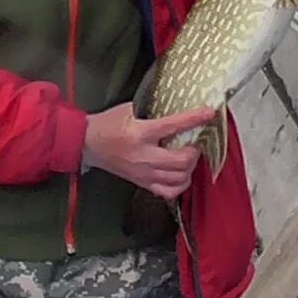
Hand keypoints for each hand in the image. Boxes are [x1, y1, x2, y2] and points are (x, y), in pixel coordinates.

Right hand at [82, 103, 216, 199]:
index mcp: (140, 133)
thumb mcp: (129, 109)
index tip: (209, 113)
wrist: (88, 144)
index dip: (195, 118)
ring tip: (189, 156)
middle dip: (194, 150)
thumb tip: (177, 105)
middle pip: (181, 160)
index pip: (174, 125)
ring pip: (178, 178)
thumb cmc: (107, 124)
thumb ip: (152, 109)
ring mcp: (144, 173)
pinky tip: (182, 174)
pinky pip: (168, 192)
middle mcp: (144, 156)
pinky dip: (181, 184)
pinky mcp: (142, 183)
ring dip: (190, 166)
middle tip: (195, 141)